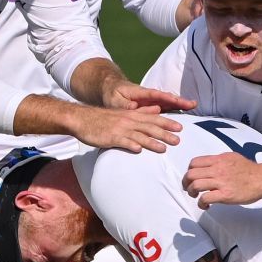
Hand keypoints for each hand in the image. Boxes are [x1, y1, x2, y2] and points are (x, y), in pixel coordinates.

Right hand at [65, 103, 181, 153]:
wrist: (81, 119)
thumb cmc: (102, 118)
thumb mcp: (123, 113)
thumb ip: (140, 112)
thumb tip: (157, 110)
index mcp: (132, 115)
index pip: (153, 118)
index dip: (167, 123)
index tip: (180, 128)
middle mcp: (128, 121)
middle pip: (149, 127)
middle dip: (164, 133)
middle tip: (178, 140)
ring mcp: (119, 129)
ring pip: (138, 135)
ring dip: (152, 142)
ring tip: (164, 149)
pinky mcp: (109, 137)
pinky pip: (121, 142)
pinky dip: (130, 145)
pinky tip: (138, 150)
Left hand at [108, 81, 194, 113]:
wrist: (110, 89)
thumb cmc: (112, 93)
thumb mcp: (113, 99)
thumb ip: (123, 104)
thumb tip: (133, 107)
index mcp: (140, 93)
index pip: (156, 94)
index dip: (167, 98)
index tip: (178, 100)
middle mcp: (148, 96)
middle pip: (166, 97)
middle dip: (179, 100)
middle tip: (193, 104)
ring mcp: (150, 101)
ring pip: (167, 102)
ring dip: (179, 104)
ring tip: (193, 106)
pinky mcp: (150, 106)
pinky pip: (163, 108)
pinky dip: (172, 109)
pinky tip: (182, 113)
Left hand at [184, 152, 261, 207]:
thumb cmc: (249, 170)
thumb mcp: (232, 157)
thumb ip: (219, 160)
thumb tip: (209, 164)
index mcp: (218, 160)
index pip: (194, 162)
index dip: (189, 171)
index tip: (192, 178)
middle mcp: (217, 169)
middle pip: (191, 174)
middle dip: (186, 183)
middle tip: (189, 189)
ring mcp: (221, 182)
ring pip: (196, 185)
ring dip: (191, 192)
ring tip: (196, 196)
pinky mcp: (225, 195)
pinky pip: (205, 198)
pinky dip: (201, 203)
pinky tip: (206, 205)